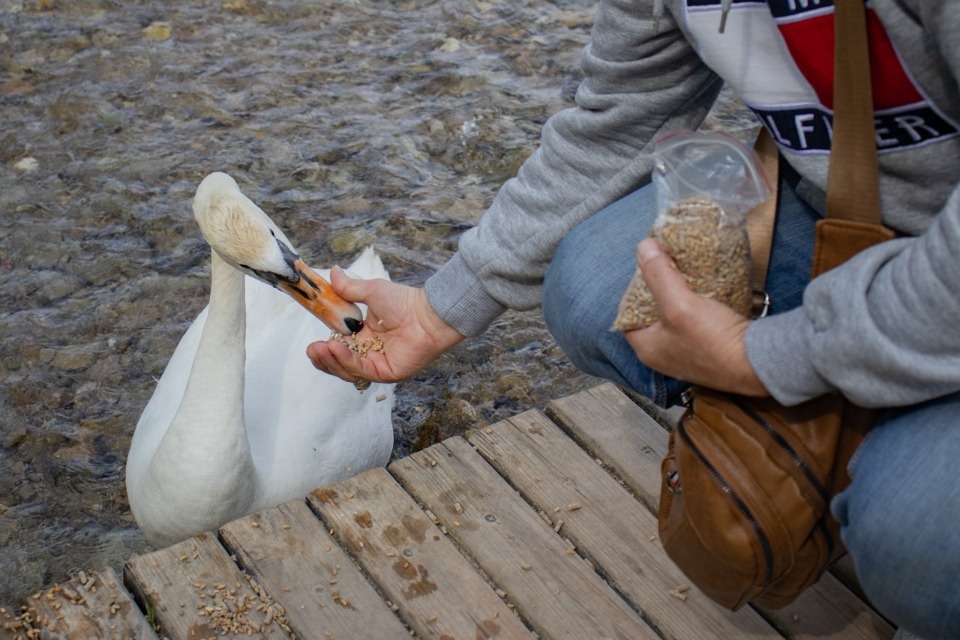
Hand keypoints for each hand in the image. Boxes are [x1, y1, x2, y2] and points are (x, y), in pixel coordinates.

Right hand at [306, 266, 464, 383]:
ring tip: (321, 348)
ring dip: (332, 361)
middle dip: (324, 359)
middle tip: (312, 349)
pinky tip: (337, 348)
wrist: (426, 311)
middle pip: (340, 364)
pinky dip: (347, 361)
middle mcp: (370, 353)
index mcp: (365, 337)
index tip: (312, 344)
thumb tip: (333, 272)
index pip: (340, 349)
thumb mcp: (371, 291)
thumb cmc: (404, 301)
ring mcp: (378, 364)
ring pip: (348, 371)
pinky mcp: (387, 373)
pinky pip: (362, 370)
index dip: (325, 349)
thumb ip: (349, 287)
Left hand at [623, 238, 767, 396]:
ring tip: (686, 274)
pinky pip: (695, 323)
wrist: (759, 365)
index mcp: (646, 348)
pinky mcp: (708, 350)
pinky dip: (697, 306)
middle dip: (658, 288)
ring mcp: (686, 354)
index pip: (628, 312)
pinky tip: (705, 291)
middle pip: (651, 313)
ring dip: (679, 295)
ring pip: (674, 317)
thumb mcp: (679, 303)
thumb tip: (643, 247)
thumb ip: (658, 275)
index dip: (634, 287)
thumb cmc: (714, 340)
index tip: (649, 267)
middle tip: (668, 266)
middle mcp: (662, 354)